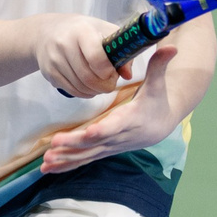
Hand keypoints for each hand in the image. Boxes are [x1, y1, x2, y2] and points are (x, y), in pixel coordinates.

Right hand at [31, 13, 123, 99]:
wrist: (46, 32)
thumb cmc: (81, 31)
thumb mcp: (103, 30)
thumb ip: (120, 50)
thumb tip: (127, 75)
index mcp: (81, 30)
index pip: (96, 57)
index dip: (107, 70)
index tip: (112, 71)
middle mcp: (64, 44)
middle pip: (88, 77)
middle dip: (105, 85)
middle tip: (110, 82)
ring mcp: (54, 60)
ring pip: (80, 87)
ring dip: (95, 90)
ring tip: (100, 82)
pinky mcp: (49, 73)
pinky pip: (71, 91)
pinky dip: (84, 93)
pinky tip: (89, 85)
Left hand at [40, 43, 177, 172]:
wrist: (161, 125)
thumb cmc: (157, 101)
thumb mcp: (158, 83)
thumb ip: (159, 65)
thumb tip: (170, 48)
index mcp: (131, 119)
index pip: (115, 126)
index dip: (103, 130)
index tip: (88, 132)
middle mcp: (119, 136)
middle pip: (95, 143)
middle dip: (74, 144)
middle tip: (55, 144)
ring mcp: (110, 146)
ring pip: (87, 155)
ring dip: (66, 159)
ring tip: (46, 163)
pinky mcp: (103, 150)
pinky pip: (83, 159)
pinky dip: (66, 165)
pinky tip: (48, 168)